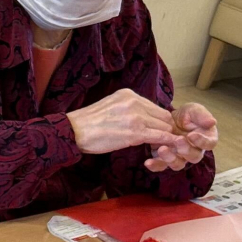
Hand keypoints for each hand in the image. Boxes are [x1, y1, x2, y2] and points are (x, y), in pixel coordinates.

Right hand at [67, 88, 186, 155]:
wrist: (74, 131)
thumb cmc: (88, 122)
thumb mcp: (110, 106)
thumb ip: (127, 108)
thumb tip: (141, 117)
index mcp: (128, 94)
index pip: (155, 106)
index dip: (158, 119)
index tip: (156, 129)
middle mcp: (135, 102)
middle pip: (163, 115)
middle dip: (165, 127)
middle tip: (161, 139)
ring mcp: (137, 117)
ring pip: (164, 126)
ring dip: (165, 136)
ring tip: (161, 145)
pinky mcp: (136, 133)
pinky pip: (160, 136)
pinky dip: (167, 141)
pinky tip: (167, 147)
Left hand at [145, 102, 218, 171]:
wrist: (166, 118)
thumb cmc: (186, 115)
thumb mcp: (194, 110)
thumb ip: (202, 115)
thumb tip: (212, 122)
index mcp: (206, 139)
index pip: (209, 144)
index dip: (202, 141)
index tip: (192, 135)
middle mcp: (194, 151)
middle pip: (193, 157)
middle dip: (185, 150)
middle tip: (177, 140)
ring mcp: (180, 157)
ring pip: (178, 164)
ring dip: (170, 158)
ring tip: (162, 149)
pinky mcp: (165, 159)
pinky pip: (162, 166)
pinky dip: (155, 165)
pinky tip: (148, 162)